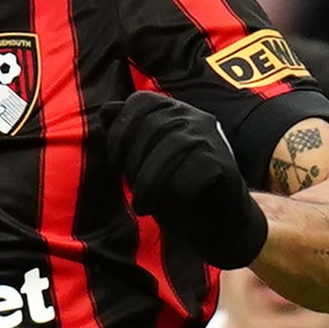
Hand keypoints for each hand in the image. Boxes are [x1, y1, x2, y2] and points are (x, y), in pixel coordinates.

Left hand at [107, 89, 267, 268]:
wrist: (218, 225)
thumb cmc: (177, 193)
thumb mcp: (144, 162)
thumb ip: (127, 137)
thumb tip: (106, 109)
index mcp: (174, 112)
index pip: (140, 102)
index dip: (121, 131)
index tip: (117, 164)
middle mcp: (194, 117)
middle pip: (152, 125)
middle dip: (133, 163)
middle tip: (135, 193)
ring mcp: (211, 138)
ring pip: (173, 146)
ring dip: (150, 181)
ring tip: (144, 205)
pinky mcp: (222, 162)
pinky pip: (193, 169)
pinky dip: (176, 190)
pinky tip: (173, 204)